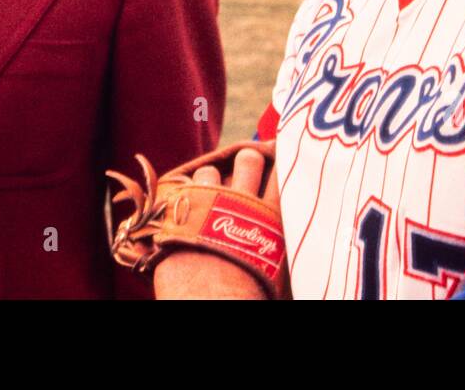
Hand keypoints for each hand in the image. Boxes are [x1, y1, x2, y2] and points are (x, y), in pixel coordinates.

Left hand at [153, 147, 280, 299]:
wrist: (212, 305)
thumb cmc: (248, 295)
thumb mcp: (276, 270)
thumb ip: (279, 240)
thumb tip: (283, 230)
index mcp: (272, 218)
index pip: (281, 174)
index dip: (278, 165)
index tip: (276, 165)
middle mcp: (242, 203)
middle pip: (248, 159)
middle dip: (247, 163)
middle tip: (245, 175)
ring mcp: (209, 204)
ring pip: (210, 172)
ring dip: (209, 184)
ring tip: (208, 202)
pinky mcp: (181, 211)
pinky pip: (182, 190)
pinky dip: (183, 199)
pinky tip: (184, 212)